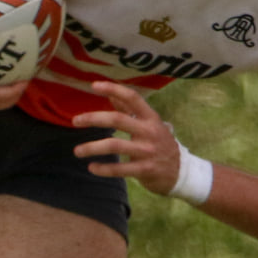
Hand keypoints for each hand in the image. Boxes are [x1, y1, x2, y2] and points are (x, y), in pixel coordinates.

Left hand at [71, 80, 181, 194]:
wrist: (181, 172)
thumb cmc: (161, 144)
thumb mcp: (151, 124)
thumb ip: (131, 110)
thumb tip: (111, 95)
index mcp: (150, 118)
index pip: (132, 98)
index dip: (113, 89)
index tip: (94, 85)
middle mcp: (149, 132)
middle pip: (118, 120)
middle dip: (94, 118)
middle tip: (75, 121)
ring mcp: (147, 151)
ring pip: (115, 145)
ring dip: (93, 147)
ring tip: (77, 151)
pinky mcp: (145, 169)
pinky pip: (120, 169)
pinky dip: (103, 169)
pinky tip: (92, 167)